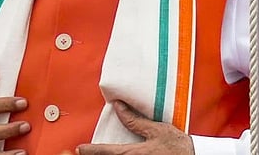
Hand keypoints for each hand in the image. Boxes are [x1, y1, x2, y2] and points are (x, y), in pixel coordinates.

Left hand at [73, 101, 194, 153]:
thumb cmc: (177, 145)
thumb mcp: (157, 130)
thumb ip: (135, 121)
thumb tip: (119, 108)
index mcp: (135, 153)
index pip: (108, 151)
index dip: (92, 150)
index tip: (80, 148)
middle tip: (84, 152)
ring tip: (99, 152)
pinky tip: (118, 153)